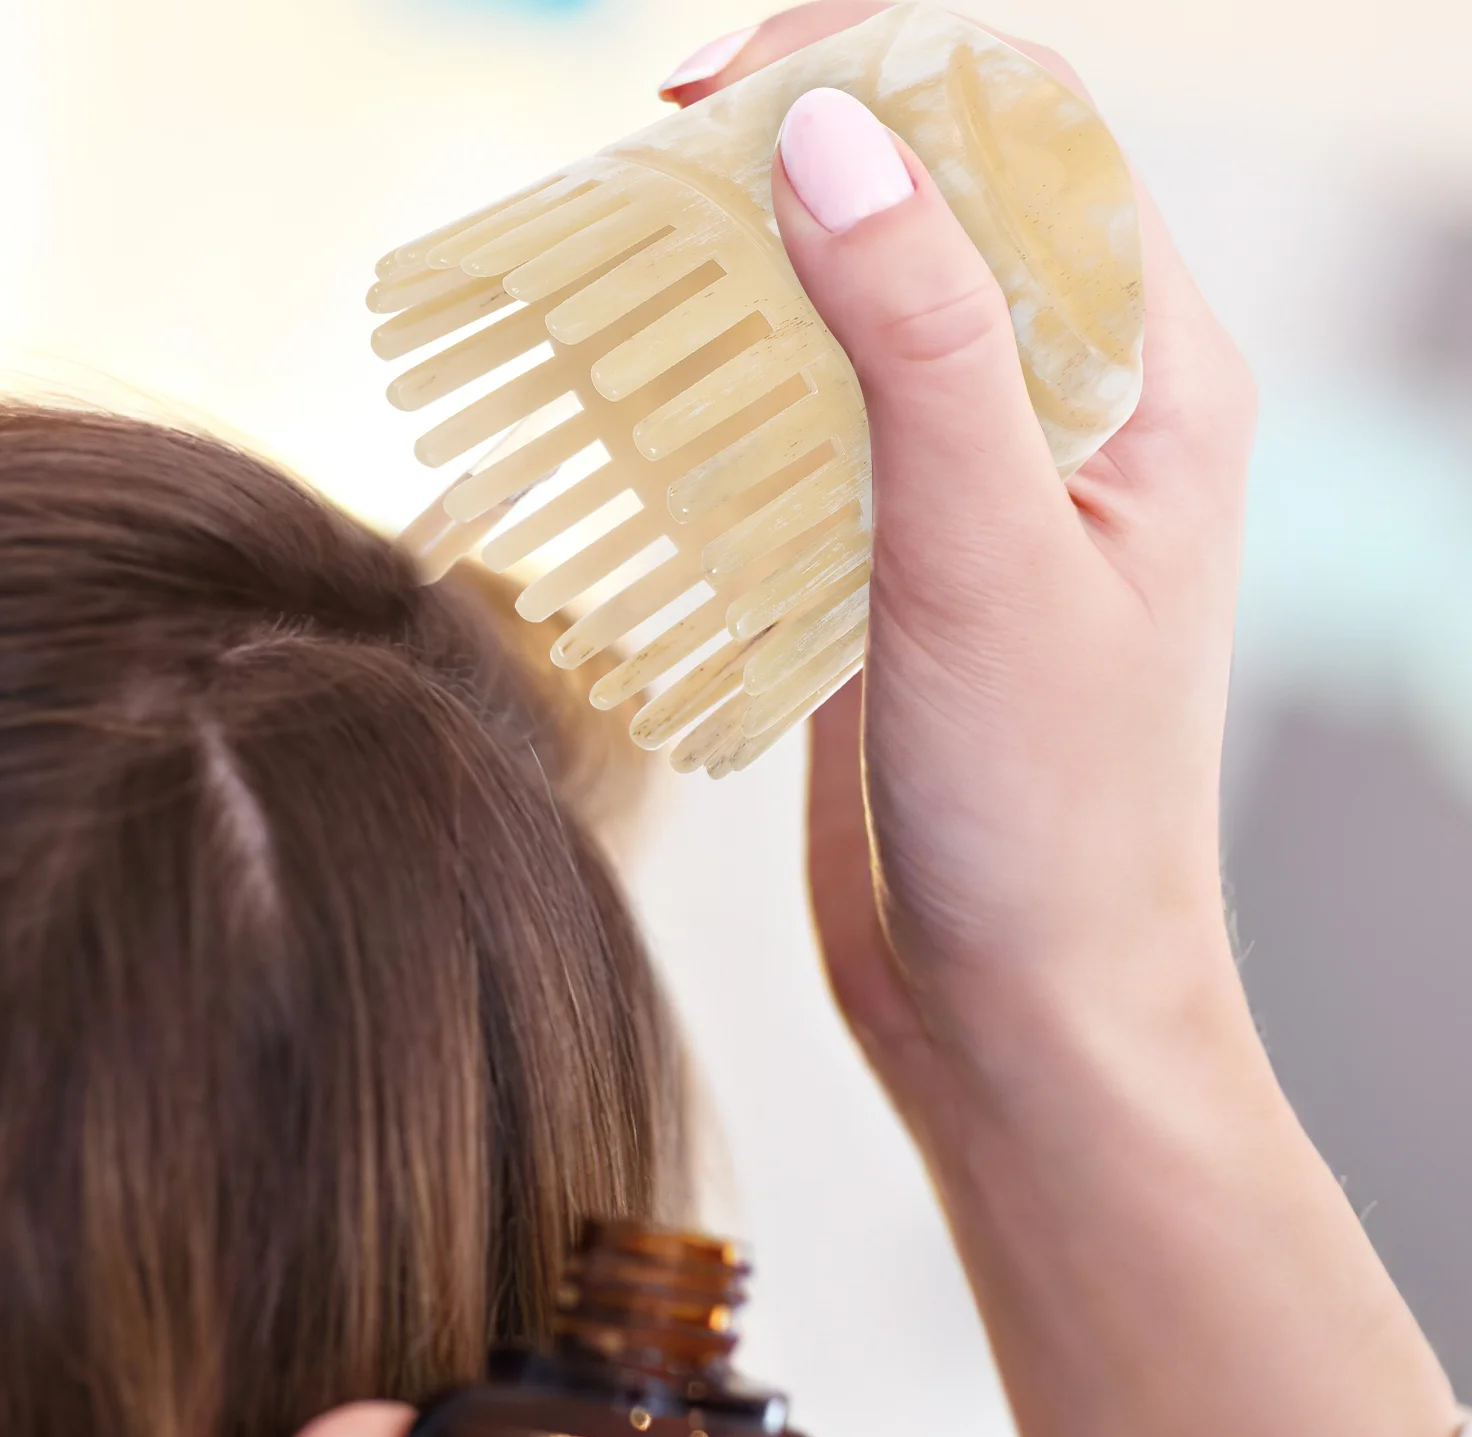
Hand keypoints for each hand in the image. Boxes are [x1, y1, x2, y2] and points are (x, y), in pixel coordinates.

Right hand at [667, 2, 1254, 1086]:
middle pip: (928, 203)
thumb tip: (835, 136)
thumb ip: (922, 348)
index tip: (708, 106)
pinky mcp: (895, 562)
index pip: (1025, 130)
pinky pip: (808, 431)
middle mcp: (1071, 412)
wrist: (1021, 1009)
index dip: (872, 73)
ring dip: (736, 283)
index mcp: (1152, 376)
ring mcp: (976, 487)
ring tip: (617, 287)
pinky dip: (722, 398)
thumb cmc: (1048, 823)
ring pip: (852, 314)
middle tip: (637, 192)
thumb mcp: (986, 568)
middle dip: (782, 169)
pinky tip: (647, 412)